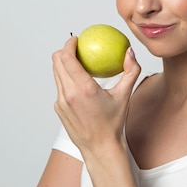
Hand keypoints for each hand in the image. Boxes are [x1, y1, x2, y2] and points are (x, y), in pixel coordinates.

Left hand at [52, 36, 141, 158]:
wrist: (100, 147)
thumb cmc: (113, 123)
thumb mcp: (124, 95)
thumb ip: (130, 71)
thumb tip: (130, 52)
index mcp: (84, 89)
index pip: (67, 58)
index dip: (68, 44)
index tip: (76, 39)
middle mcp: (68, 94)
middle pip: (56, 62)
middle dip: (64, 51)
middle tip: (76, 48)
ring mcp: (60, 102)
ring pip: (56, 74)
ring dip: (64, 65)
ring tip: (77, 63)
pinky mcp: (58, 108)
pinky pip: (60, 88)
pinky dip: (66, 81)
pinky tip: (78, 83)